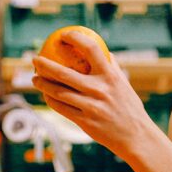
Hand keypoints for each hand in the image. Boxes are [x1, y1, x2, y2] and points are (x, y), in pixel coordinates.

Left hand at [31, 32, 157, 160]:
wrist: (136, 136)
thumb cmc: (129, 107)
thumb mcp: (124, 84)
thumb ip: (112, 67)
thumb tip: (101, 51)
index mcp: (111, 76)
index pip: (91, 49)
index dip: (75, 38)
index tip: (64, 35)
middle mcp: (99, 89)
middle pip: (64, 73)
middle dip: (45, 64)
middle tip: (35, 60)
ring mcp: (91, 106)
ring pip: (58, 92)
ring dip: (43, 84)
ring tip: (35, 79)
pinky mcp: (84, 121)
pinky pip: (61, 108)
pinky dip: (51, 100)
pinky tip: (46, 96)